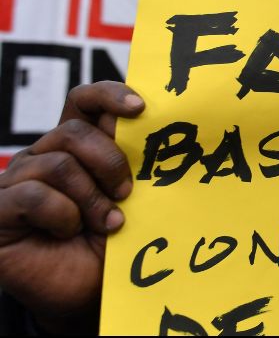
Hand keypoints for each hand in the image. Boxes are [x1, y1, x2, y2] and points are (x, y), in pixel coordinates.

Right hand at [0, 81, 143, 332]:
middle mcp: (44, 155)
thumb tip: (156, 129)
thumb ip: (131, 163)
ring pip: (58, 164)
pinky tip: (69, 231)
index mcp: (76, 145)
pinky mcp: (0, 209)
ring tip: (107, 223)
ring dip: (91, 198)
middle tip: (127, 194)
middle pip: (75, 131)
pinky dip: (63, 215)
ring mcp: (17, 180)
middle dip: (109, 162)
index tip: (140, 108)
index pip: (85, 101)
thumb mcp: (127, 198)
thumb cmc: (109, 241)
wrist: (85, 291)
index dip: (109, 96)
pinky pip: (34, 196)